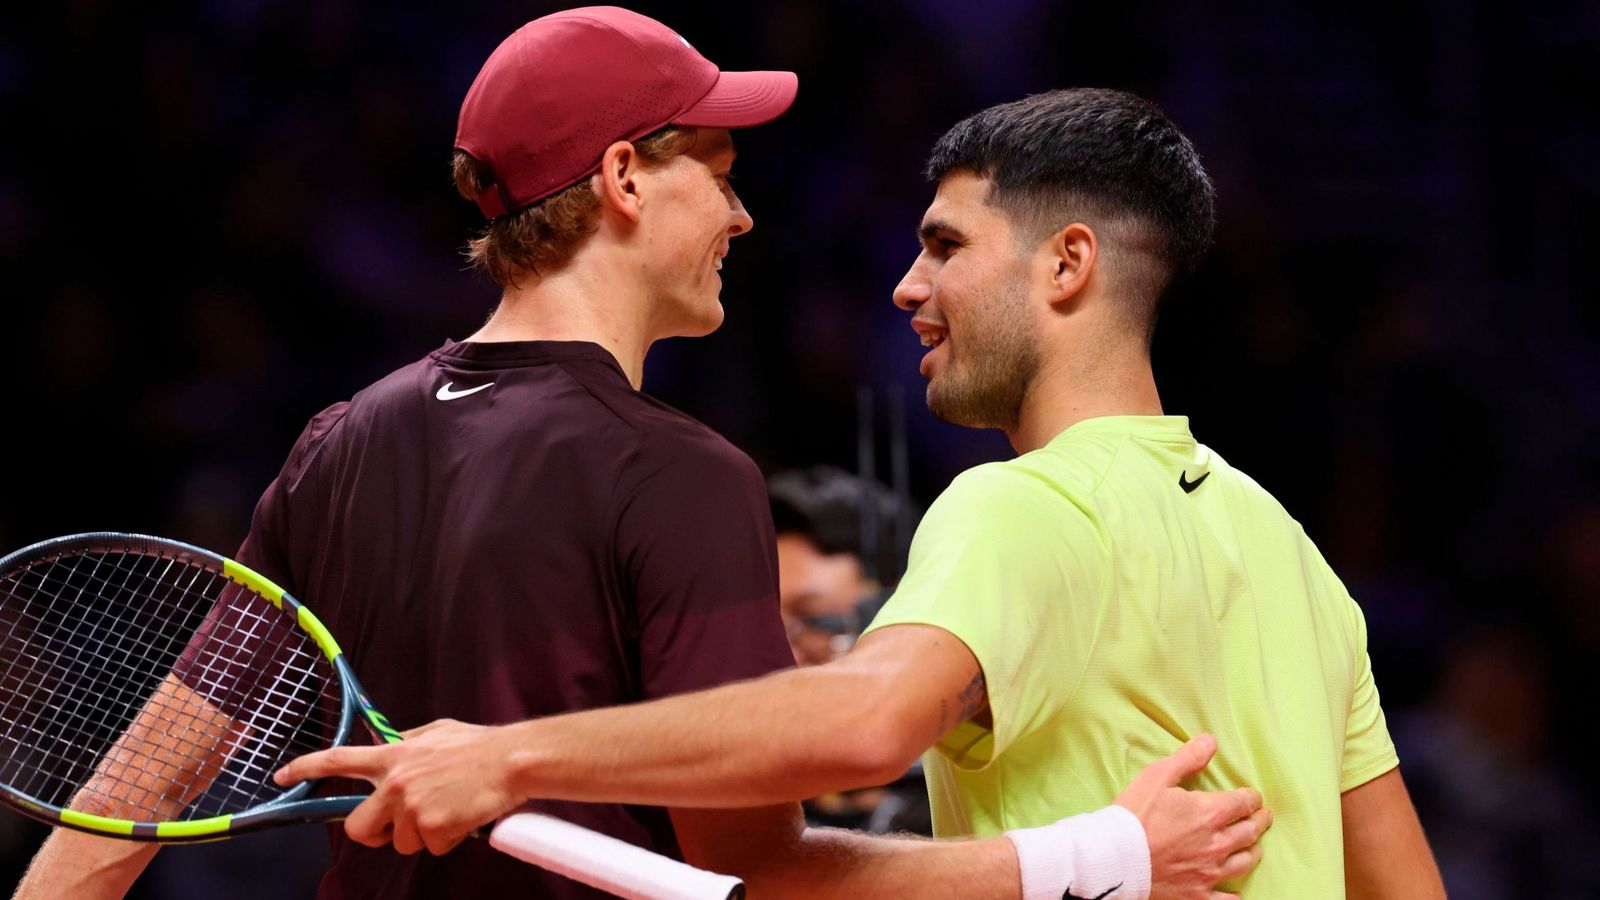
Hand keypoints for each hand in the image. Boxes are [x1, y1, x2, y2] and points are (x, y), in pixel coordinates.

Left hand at [273, 718, 524, 855]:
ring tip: (450, 809)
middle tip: (399, 825)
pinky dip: (447, 840)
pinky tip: (463, 818)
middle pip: (357, 827)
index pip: (338, 759)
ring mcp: (412, 807)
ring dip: (424, 833)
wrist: (512, 761)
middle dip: (374, 833)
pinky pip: (431, 847)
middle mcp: (395, 782)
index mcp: (394, 756)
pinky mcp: (433, 828)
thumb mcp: (437, 732)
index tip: (281, 776)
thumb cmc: (481, 747)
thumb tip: (391, 747)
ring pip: (402, 841)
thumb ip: (407, 744)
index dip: (305, 767)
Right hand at [1114, 734, 1271, 899]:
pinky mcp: (1197, 895)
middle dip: (1258, 821)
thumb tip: (1211, 741)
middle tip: (1261, 817)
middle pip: (1250, 832)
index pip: (1245, 802)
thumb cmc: (1133, 815)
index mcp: (1210, 813)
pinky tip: (1237, 892)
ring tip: (1253, 847)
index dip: (1252, 797)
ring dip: (1253, 852)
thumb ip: (1188, 758)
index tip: (1253, 796)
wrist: (1113, 858)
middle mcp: (1217, 844)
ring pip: (1245, 863)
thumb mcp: (1157, 776)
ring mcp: (1209, 872)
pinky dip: (1235, 895)